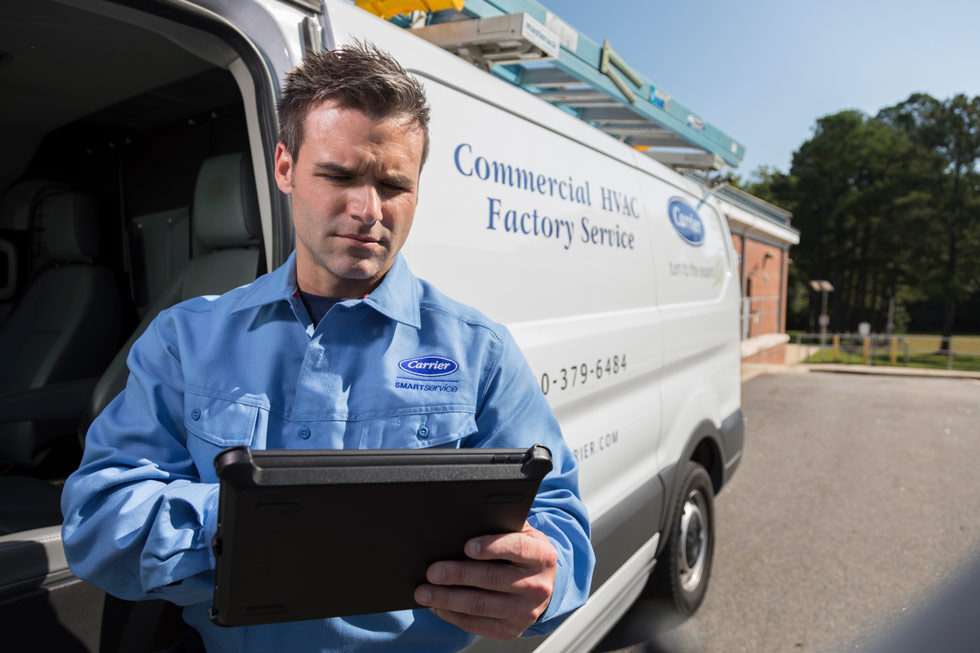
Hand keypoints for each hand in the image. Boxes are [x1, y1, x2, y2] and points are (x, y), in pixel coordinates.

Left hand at [414, 521, 557, 639]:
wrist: (541, 586)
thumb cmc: (522, 554)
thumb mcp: (522, 534)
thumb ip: (502, 525)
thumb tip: (467, 520)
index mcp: (542, 555)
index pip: (518, 548)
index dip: (492, 547)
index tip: (467, 546)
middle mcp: (537, 585)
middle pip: (492, 579)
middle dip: (458, 574)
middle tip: (432, 571)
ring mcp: (525, 612)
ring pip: (480, 605)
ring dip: (448, 599)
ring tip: (424, 593)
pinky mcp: (510, 631)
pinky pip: (476, 625)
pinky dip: (452, 615)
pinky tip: (437, 606)